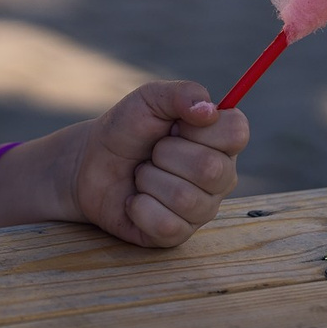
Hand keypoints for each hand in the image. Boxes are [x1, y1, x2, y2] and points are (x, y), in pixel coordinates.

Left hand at [62, 81, 246, 247]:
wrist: (89, 163)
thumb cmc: (126, 129)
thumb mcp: (148, 99)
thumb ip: (180, 93)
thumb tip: (208, 110)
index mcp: (221, 141)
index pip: (237, 132)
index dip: (201, 127)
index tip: (175, 125)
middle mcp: (220, 177)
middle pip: (210, 168)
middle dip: (165, 154)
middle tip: (152, 152)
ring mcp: (202, 209)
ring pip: (185, 198)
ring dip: (148, 180)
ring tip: (141, 174)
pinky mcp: (178, 234)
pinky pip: (166, 224)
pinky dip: (139, 207)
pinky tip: (134, 200)